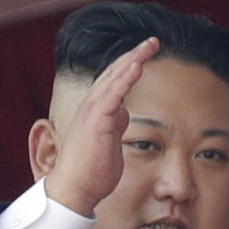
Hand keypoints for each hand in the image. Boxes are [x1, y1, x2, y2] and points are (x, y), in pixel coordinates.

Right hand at [45, 37, 159, 215]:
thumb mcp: (109, 140)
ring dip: (132, 59)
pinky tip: (137, 65)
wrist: (76, 187)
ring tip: (150, 45)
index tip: (147, 52)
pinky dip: (124, 78)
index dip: (130, 64)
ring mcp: (93, 111)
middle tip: (153, 41)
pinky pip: (112, 95)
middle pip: (114, 72)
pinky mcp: (97, 121)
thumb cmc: (92, 169)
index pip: (114, 79)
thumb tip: (125, 112)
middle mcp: (92, 105)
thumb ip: (116, 123)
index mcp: (96, 109)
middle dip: (134, 54)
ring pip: (114, 78)